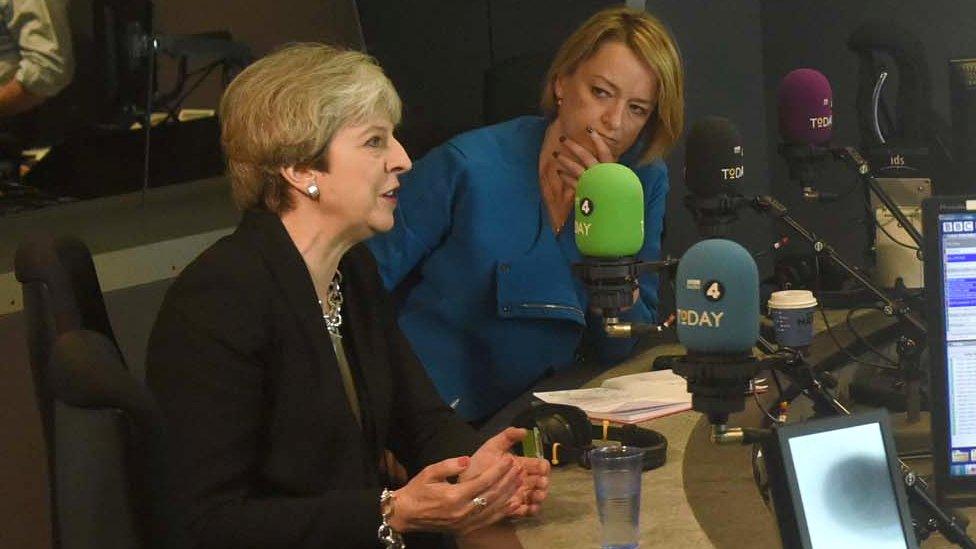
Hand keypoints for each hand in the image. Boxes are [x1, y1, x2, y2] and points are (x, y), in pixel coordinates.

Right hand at [391, 455, 522, 534]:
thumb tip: (467, 460)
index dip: (498, 471)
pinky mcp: (466, 529)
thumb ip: (448, 465)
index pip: (483, 482)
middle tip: (520, 468)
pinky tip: (515, 502)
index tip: (509, 459)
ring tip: (521, 481)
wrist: (406, 515)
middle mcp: (462, 511)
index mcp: (453, 496)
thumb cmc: (417, 490)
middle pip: (492, 495)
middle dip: (508, 480)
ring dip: (510, 494)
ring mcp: (465, 522)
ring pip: (494, 508)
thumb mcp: (429, 472)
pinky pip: (489, 520)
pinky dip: (504, 511)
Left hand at [463, 427, 550, 517]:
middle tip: (540, 483)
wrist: (465, 482)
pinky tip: (527, 507)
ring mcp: (520, 494)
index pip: (540, 466)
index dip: (543, 467)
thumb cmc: (480, 463)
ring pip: (537, 497)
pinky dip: (531, 509)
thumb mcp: (492, 446)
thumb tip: (525, 431)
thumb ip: (508, 436)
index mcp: (522, 465)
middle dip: (543, 483)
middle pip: (542, 482)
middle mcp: (524, 480)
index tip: (541, 469)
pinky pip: (527, 511)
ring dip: (539, 496)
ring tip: (535, 496)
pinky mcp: (514, 508)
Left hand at [553, 124, 615, 191]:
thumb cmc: (620, 194)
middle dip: (573, 146)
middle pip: (586, 156)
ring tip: (556, 155)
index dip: (597, 140)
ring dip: (565, 160)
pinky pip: (573, 183)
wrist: (616, 211)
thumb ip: (612, 168)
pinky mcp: (584, 192)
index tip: (589, 129)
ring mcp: (591, 183)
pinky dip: (566, 177)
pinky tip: (560, 173)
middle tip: (562, 139)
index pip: (604, 151)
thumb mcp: (620, 179)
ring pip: (576, 168)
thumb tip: (606, 156)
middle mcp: (601, 174)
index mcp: (611, 169)